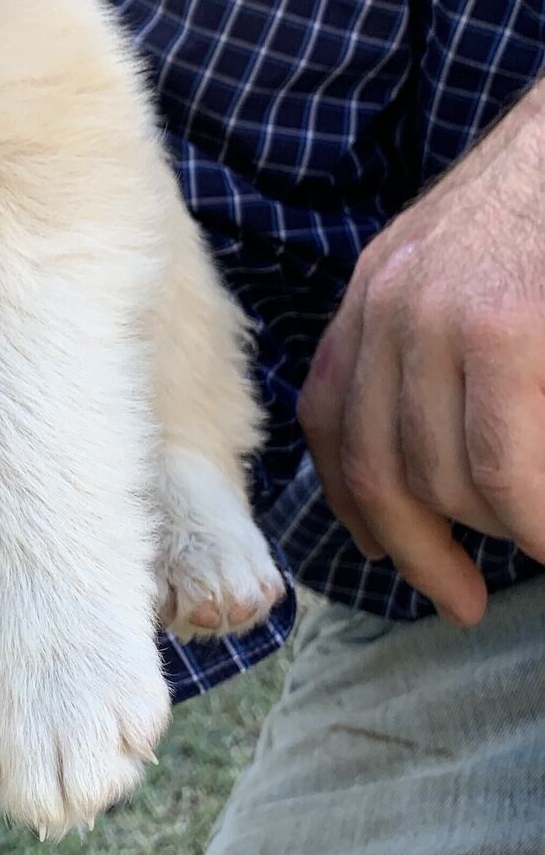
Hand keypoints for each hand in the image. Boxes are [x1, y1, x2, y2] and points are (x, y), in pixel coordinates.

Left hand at [297, 79, 544, 622]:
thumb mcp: (473, 257)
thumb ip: (435, 336)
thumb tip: (438, 458)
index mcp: (382, 284)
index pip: (332, 414)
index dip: (353, 499)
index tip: (387, 556)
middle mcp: (394, 301)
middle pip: (379, 464)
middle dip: (420, 548)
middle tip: (465, 597)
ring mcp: (446, 316)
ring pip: (445, 478)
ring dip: (497, 532)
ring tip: (536, 542)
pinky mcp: (507, 334)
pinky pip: (504, 471)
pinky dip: (532, 522)